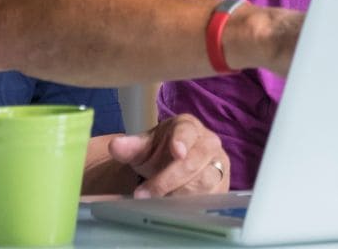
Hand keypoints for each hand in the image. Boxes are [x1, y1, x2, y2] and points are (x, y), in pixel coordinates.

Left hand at [107, 114, 228, 196]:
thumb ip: (129, 147)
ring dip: (178, 195)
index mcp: (188, 126)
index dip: (182, 141)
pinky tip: (174, 210)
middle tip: (144, 194)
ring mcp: (219, 164)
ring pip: (204, 182)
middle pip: (194, 162)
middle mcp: (209, 142)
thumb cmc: (159, 152)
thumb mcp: (142, 148)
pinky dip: (191, 206)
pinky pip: (211, 199)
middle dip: (168, 180)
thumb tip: (115, 146)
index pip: (187, 132)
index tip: (177, 152)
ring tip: (156, 203)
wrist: (172, 166)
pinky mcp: (222, 186)